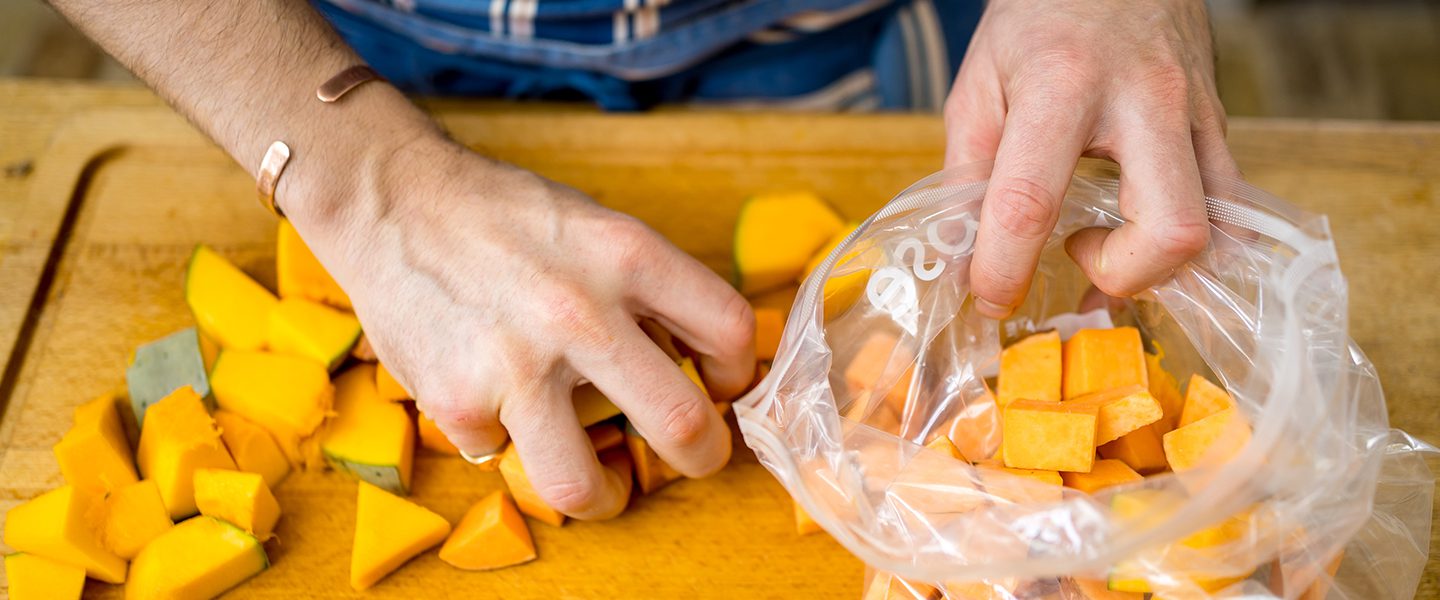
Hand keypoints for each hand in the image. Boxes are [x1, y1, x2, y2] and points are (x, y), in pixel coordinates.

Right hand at [294, 136, 755, 519]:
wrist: (394, 200)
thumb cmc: (505, 217)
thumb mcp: (597, 228)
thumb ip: (647, 293)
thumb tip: (697, 364)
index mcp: (627, 255)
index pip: (729, 330)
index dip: (735, 372)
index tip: (717, 386)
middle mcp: (578, 312)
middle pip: (680, 423)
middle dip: (702, 456)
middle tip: (694, 458)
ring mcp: (513, 364)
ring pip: (583, 485)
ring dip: (605, 496)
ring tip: (603, 485)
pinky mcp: (456, 400)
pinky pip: (501, 453)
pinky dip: (504, 439)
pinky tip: (494, 399)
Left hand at [943, 0, 1239, 317]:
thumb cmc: (1039, 19)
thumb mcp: (979, 82)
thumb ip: (966, 172)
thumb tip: (957, 256)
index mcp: (1062, 87)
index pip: (1030, 201)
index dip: (1004, 267)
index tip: (988, 296)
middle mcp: (1144, 102)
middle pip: (1170, 229)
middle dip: (1123, 274)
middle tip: (1077, 255)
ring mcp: (1196, 114)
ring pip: (1216, 229)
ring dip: (1160, 265)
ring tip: (1109, 245)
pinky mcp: (1221, 124)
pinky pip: (1230, 209)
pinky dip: (1190, 243)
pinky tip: (1144, 232)